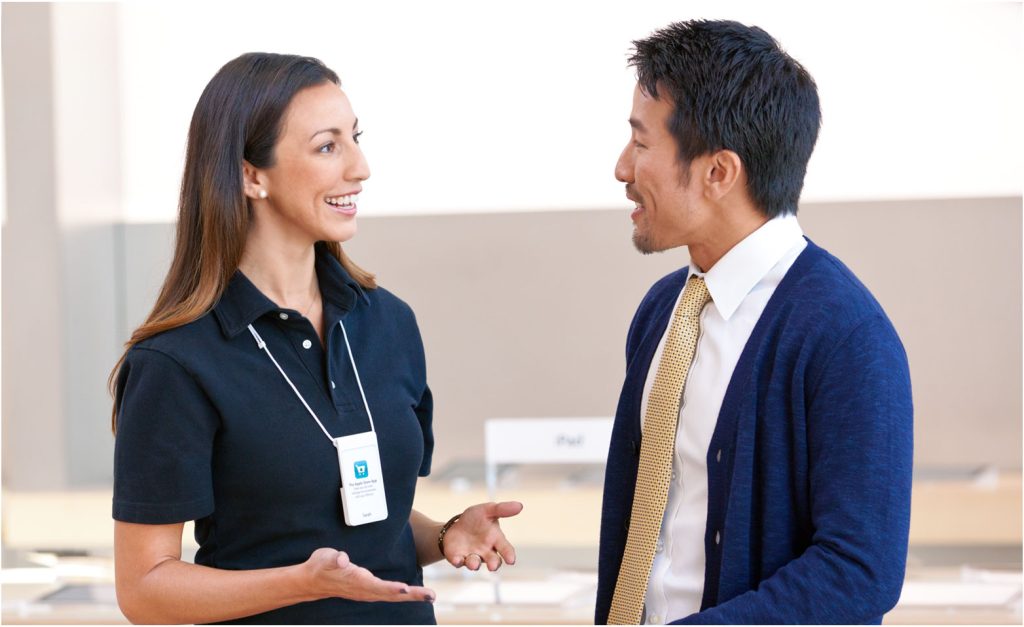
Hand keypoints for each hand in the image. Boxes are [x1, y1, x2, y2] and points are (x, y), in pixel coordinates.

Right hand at [302, 548, 434, 602]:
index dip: (391, 588)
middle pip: (391, 594)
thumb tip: (342, 559)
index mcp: (357, 581)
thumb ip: (334, 559)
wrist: (312, 580)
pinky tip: (414, 593)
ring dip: (412, 596)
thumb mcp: (325, 558)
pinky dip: (403, 594)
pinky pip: (389, 593)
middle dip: (412, 595)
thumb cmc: (320, 566)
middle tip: (431, 596)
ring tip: (430, 596)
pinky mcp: (368, 589)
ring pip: (392, 596)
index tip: (404, 589)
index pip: (377, 586)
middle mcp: (365, 589)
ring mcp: (367, 591)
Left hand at [442, 501, 523, 570]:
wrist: (456, 526)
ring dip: (474, 564)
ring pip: (475, 563)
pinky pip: (458, 562)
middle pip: (493, 561)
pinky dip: (458, 561)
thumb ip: (502, 509)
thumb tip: (520, 505)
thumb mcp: (487, 510)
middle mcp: (486, 551)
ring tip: (473, 564)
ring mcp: (472, 556)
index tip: (511, 561)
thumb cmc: (476, 519)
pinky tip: (457, 559)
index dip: (509, 555)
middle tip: (492, 567)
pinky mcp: (458, 558)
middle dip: (493, 564)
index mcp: (495, 539)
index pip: (505, 548)